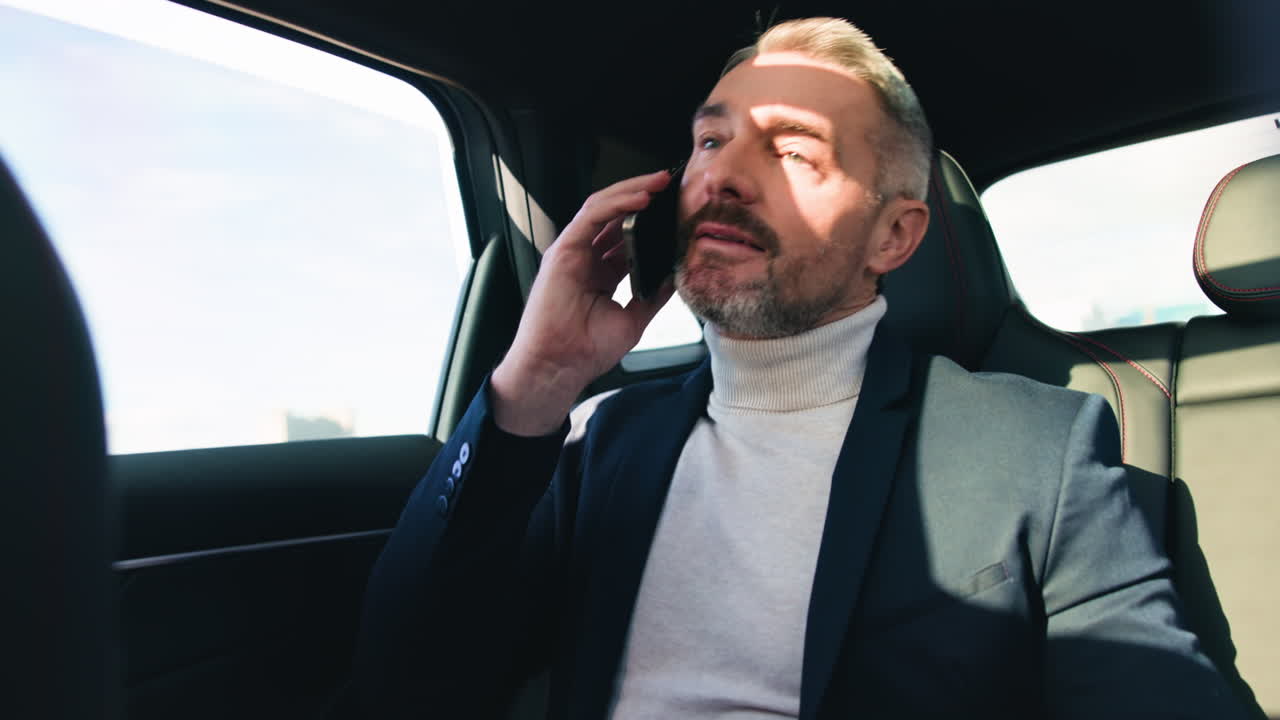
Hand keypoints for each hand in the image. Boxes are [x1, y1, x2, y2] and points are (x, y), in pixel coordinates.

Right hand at [491, 170, 676, 435]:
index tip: (676, 209)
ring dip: (632, 191)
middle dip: (643, 196)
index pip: (627, 235)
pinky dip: (616, 203)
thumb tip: (677, 275)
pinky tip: (640, 199)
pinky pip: (591, 216)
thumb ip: (654, 294)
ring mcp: (573, 252)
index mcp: (602, 274)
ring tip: (659, 183)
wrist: (560, 365)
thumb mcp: (634, 318)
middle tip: (671, 184)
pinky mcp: (562, 251)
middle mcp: (586, 259)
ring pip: (603, 208)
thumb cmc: (586, 349)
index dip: (650, 219)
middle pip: (615, 215)